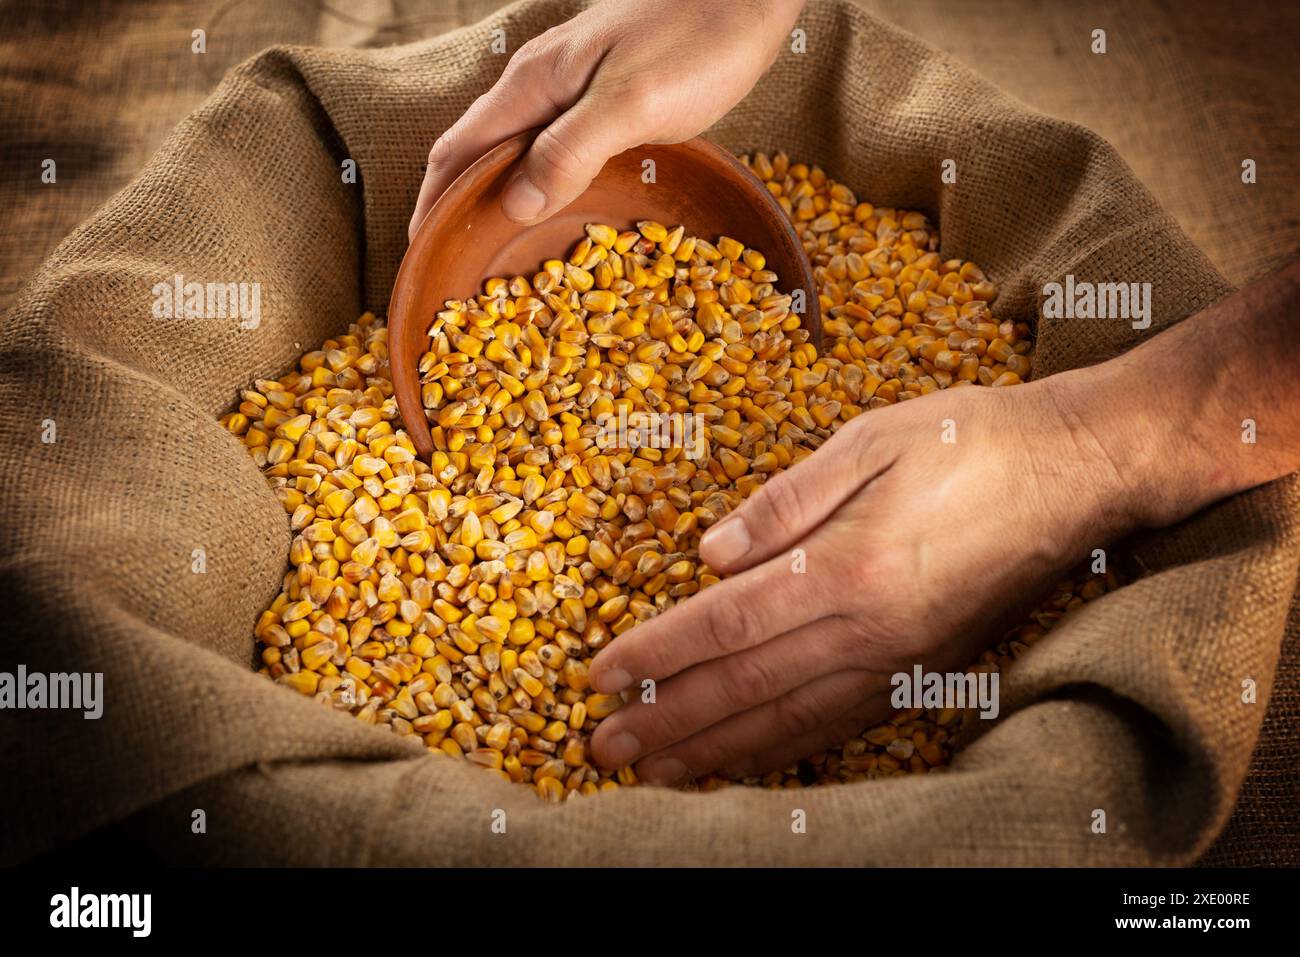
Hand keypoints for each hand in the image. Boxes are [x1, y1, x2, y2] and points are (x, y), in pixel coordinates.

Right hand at [408, 0, 806, 238]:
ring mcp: (573, 90)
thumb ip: (570, 150)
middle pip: (478, 153)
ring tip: (497, 253)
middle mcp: (541, 86)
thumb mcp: (632, 104)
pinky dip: (542, 186)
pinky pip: (554, 150)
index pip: (457, 149)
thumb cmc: (697, 42)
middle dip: (458, 207)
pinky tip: (558, 213)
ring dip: (501, 200)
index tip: (421, 255)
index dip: (433, 202)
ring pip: (517, 152)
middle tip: (456, 268)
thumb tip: (516, 204)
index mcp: (533, 85)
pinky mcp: (605, 99)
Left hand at [587, 376, 1140, 783]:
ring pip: (788, 719)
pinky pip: (840, 723)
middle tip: (602, 746)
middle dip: (667, 719)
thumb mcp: (871, 439)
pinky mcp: (923, 669)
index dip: (657, 653)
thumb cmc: (968, 440)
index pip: (726, 624)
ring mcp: (899, 659)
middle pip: (745, 686)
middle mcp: (869, 628)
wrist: (1073, 473)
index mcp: (846, 566)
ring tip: (654, 773)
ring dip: (714, 749)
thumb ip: (785, 501)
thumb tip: (709, 554)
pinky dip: (784, 749)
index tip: (598, 674)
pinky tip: (746, 760)